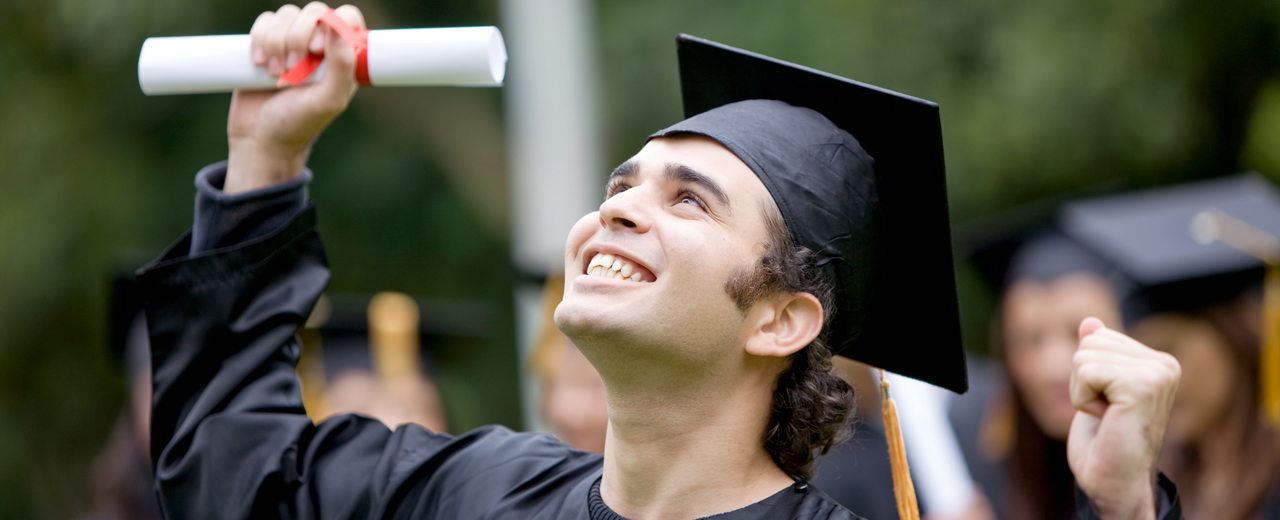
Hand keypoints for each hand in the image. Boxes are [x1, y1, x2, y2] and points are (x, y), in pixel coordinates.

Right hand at [225, 2, 365, 193]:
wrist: (260, 138)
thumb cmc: (299, 123)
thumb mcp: (329, 100)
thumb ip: (342, 65)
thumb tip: (338, 26)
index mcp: (344, 58)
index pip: (348, 17)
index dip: (332, 24)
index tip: (317, 50)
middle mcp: (321, 47)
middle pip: (314, 11)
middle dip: (298, 37)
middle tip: (292, 70)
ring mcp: (293, 42)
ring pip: (287, 15)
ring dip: (276, 43)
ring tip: (275, 75)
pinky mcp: (267, 43)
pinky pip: (264, 22)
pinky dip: (259, 39)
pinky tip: (259, 64)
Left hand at [1067, 318, 1179, 519]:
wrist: (1114, 482)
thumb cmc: (1106, 441)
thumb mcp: (1096, 389)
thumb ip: (1099, 354)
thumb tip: (1090, 321)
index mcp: (1157, 361)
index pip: (1097, 337)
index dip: (1087, 374)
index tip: (1108, 405)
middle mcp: (1164, 363)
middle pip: (1089, 343)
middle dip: (1082, 381)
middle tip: (1106, 413)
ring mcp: (1157, 373)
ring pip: (1084, 356)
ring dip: (1082, 392)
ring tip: (1108, 417)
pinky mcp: (1143, 384)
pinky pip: (1086, 371)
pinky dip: (1083, 399)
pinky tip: (1107, 419)